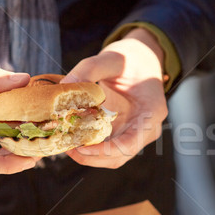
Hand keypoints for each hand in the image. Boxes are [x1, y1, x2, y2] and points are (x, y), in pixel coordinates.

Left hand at [62, 27, 167, 167]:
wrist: (143, 58)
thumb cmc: (132, 58)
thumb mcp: (111, 58)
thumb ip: (88, 70)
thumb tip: (63, 87)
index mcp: (151, 113)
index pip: (129, 144)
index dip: (104, 152)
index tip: (80, 147)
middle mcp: (147, 129)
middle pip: (119, 156)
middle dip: (90, 156)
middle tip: (65, 146)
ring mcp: (136, 133)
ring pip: (112, 157)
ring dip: (88, 155)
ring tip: (65, 143)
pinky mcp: (124, 133)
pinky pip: (107, 147)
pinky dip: (90, 146)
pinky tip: (72, 136)